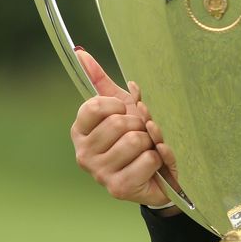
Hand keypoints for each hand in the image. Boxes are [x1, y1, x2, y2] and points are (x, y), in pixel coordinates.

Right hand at [70, 49, 179, 213]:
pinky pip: (149, 159)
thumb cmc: (137, 134)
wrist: (158, 174)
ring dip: (152, 142)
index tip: (126, 112)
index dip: (118, 105)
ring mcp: (99, 173)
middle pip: (120, 122)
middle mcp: (83, 153)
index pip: (95, 105)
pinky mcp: (118, 188)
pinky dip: (160, 159)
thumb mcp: (122, 105)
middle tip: (143, 134)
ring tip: (148, 149)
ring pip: (136, 140)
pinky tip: (154, 166)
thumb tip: (80, 53)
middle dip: (141, 125)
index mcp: (80, 130)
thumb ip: (100, 80)